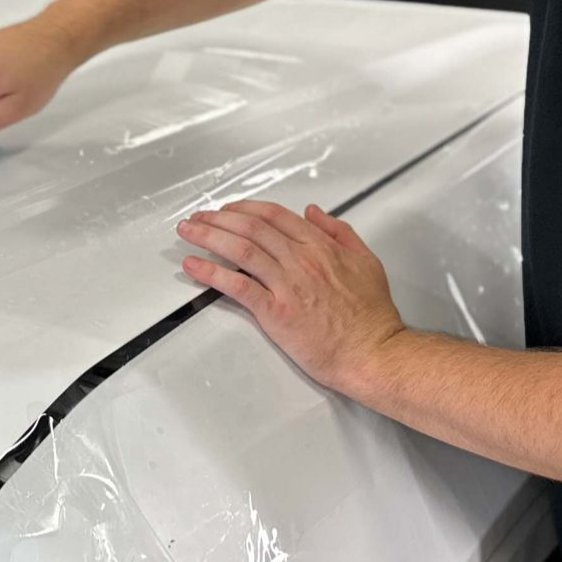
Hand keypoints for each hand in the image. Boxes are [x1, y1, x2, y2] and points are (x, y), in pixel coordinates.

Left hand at [176, 200, 405, 395]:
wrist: (373, 352)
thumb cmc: (371, 316)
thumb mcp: (366, 261)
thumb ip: (340, 232)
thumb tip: (314, 212)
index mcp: (321, 246)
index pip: (274, 216)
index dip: (244, 208)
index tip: (226, 209)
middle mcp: (302, 259)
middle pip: (251, 228)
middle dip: (218, 218)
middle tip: (197, 217)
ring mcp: (288, 284)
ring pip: (241, 249)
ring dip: (208, 236)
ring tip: (188, 232)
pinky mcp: (276, 311)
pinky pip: (237, 285)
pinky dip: (211, 272)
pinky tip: (193, 265)